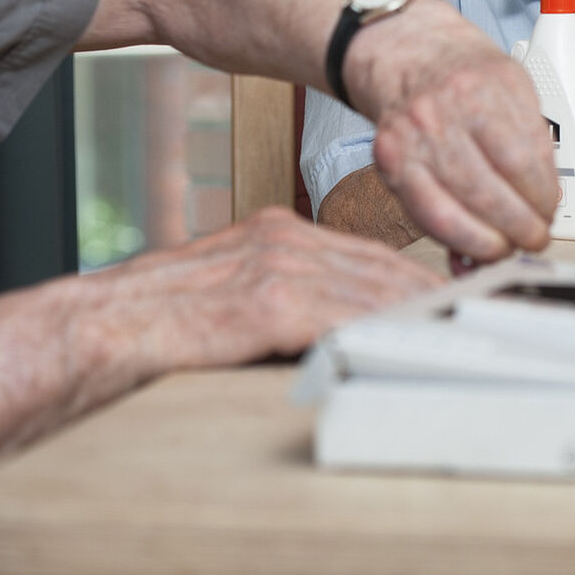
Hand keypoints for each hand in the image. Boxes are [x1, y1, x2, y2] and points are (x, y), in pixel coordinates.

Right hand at [83, 207, 440, 379]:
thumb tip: (336, 320)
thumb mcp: (230, 290)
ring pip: (369, 290)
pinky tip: (406, 344)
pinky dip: (379, 331)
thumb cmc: (158, 318)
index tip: (448, 294)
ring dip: (417, 313)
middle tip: (475, 312)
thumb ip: (284, 295)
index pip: (365, 252)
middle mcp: (281, 238)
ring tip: (458, 330)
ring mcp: (275, 267)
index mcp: (274, 230)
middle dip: (429, 293)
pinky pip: (341, 317)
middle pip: (379, 266)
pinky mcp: (267, 302)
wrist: (99, 327)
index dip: (412, 276)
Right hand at [348, 0, 558, 260]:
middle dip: (521, 227)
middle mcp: (443, 110)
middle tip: (536, 236)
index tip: (550, 209)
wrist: (410, 53)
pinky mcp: (390, 162)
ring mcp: (412, 138)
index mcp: (486, 86)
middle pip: (489, 190)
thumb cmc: (467, 73)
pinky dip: (455, 239)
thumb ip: (533, 136)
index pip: (522, 159)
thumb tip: (546, 198)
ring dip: (491, 241)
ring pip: (455, 210)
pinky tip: (475, 244)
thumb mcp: (514, 84)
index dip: (543, 197)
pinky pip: (425, 214)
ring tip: (510, 245)